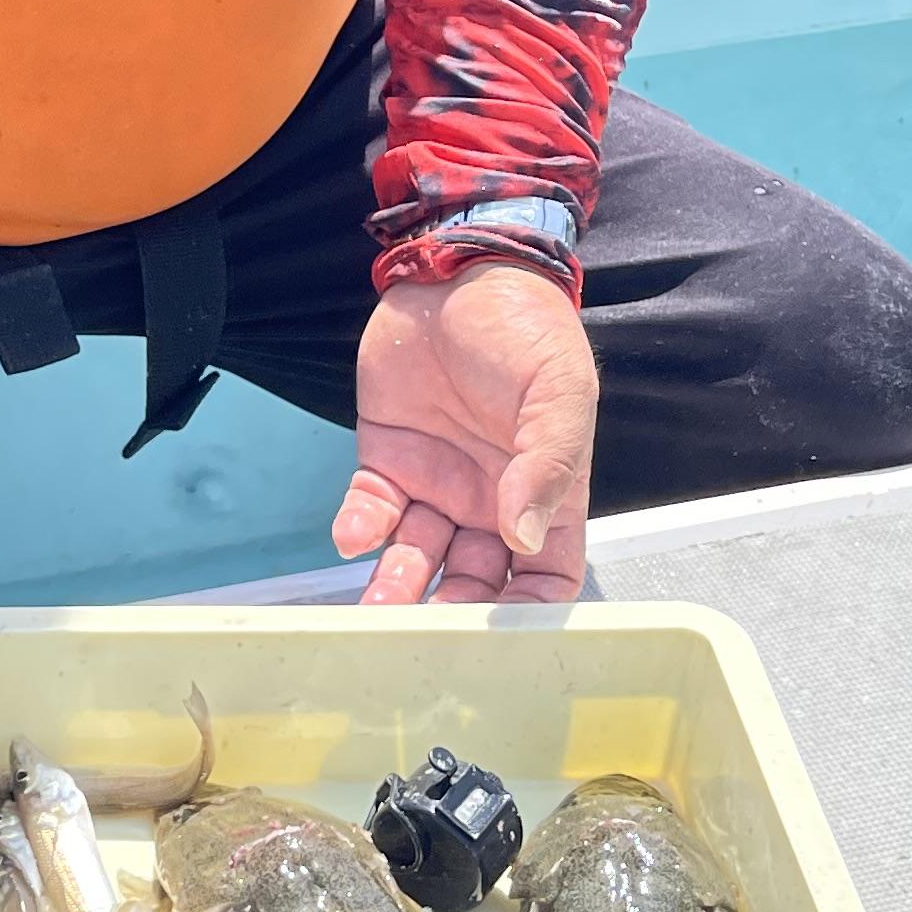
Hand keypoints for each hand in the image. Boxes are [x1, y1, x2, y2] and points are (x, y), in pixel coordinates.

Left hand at [334, 262, 595, 606]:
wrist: (457, 268)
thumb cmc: (525, 328)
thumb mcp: (558, 390)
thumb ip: (547, 463)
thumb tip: (526, 538)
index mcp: (544, 490)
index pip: (546, 575)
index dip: (530, 614)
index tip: (504, 642)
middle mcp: (489, 499)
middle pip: (474, 580)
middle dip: (450, 612)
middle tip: (423, 640)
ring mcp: (436, 481)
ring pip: (417, 556)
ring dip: (397, 586)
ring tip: (375, 611)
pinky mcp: (387, 457)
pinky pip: (372, 509)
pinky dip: (360, 527)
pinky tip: (354, 533)